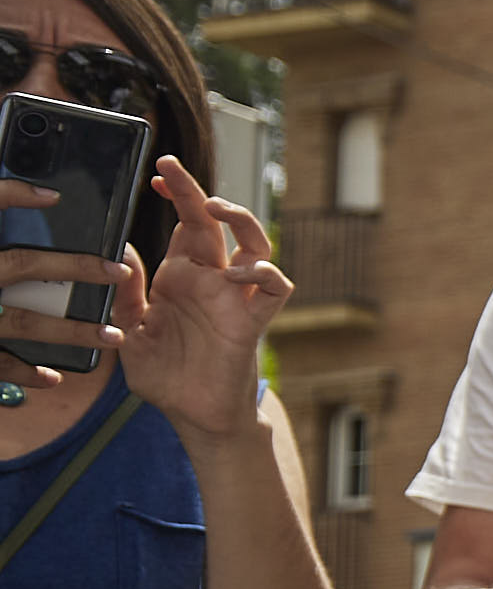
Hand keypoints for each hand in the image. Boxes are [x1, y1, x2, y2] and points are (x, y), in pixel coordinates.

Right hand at [0, 176, 124, 388]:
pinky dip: (24, 372)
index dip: (12, 196)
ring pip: (20, 320)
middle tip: (117, 270)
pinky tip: (53, 377)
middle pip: (18, 265)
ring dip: (68, 330)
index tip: (54, 195)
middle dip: (72, 268)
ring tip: (111, 335)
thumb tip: (31, 196)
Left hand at [129, 159, 295, 444]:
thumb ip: (127, 292)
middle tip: (174, 173)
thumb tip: (123, 250)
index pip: (184, 226)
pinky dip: (263, 275)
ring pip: (255, 246)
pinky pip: (274, 290)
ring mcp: (235, 300)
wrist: (192, 415)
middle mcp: (211, 282)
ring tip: (216, 210)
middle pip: (216, 225)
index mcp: (182, 278)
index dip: (177, 196)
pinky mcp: (252, 323)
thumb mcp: (130, 330)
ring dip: (241, 222)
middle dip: (198, 194)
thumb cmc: (167, 375)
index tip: (159, 174)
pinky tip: (239, 274)